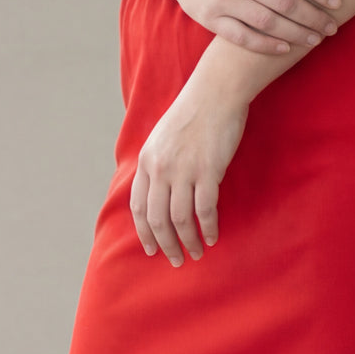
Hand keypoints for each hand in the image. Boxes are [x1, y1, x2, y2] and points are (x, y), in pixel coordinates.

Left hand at [130, 68, 249, 265]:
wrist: (215, 93)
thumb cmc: (193, 114)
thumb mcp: (162, 138)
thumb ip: (157, 164)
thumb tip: (158, 192)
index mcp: (147, 161)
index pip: (138, 206)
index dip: (144, 232)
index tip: (151, 249)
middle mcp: (160, 168)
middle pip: (157, 219)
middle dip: (166, 245)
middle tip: (176, 260)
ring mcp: (183, 170)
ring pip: (180, 219)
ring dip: (188, 241)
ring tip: (196, 253)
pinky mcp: (208, 171)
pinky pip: (205, 210)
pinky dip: (208, 228)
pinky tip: (212, 237)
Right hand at [163, 0, 342, 55]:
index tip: (337, 2)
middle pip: (285, 2)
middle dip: (313, 17)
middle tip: (332, 27)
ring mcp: (223, 0)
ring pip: (267, 22)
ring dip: (296, 33)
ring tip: (315, 39)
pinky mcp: (211, 19)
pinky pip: (243, 36)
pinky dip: (266, 45)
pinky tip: (286, 48)